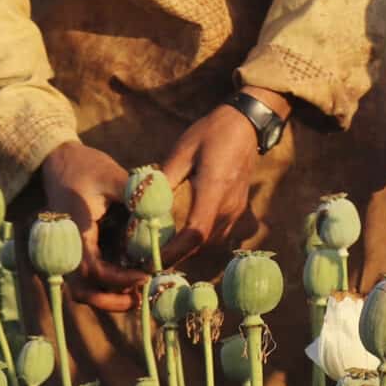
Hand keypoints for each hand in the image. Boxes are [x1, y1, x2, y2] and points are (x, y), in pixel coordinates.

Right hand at [38, 142, 146, 307]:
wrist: (59, 162)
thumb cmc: (85, 167)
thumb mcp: (113, 175)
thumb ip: (136, 196)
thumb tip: (161, 215)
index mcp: (74, 231)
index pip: (91, 269)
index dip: (118, 279)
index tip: (145, 275)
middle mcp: (68, 248)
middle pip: (82, 290)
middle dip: (111, 300)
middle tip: (141, 298)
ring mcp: (71, 252)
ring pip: (85, 287)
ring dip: (111, 293)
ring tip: (140, 288)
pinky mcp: (79, 250)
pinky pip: (90, 275)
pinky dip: (110, 280)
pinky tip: (133, 274)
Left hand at [162, 91, 277, 262]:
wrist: (245, 125)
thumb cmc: (211, 134)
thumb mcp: (182, 151)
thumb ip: (163, 179)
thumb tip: (140, 205)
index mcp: (214, 189)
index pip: (195, 232)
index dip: (174, 251)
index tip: (151, 260)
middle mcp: (228, 205)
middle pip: (201, 244)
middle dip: (175, 255)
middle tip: (146, 259)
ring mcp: (236, 209)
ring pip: (210, 242)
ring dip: (188, 250)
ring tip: (161, 250)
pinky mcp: (237, 208)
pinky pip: (217, 234)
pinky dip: (199, 241)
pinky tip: (182, 237)